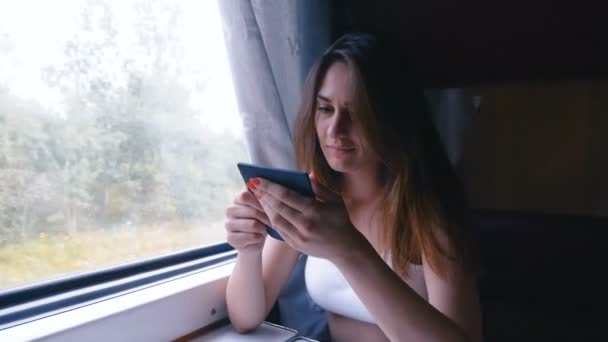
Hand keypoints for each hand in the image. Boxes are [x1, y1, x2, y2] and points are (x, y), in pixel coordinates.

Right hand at [225, 189, 270, 253]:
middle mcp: (230, 210)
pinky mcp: (230, 238)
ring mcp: (228, 224)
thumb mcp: (263, 208)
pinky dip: (259, 237)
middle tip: (274, 222)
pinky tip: (259, 237)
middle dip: (266, 218)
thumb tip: (265, 191)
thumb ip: (262, 200)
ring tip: (265, 229)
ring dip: (263, 228)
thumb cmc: (261, 220)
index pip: (245, 196)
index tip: (271, 208)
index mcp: (237, 199)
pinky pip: (251, 236)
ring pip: (253, 225)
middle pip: (252, 211)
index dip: (260, 202)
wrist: (256, 240)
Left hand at [248, 175, 366, 262]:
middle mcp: (305, 224)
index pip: (286, 196)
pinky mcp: (296, 245)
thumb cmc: (340, 220)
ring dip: (265, 207)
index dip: (270, 187)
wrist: (345, 248)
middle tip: (252, 185)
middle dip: (263, 195)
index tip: (257, 179)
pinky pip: (279, 230)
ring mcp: (300, 237)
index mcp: (315, 210)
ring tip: (258, 196)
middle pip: (278, 207)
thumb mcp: (335, 200)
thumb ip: (319, 187)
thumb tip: (306, 174)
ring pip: (276, 219)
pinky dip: (271, 219)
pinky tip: (267, 210)